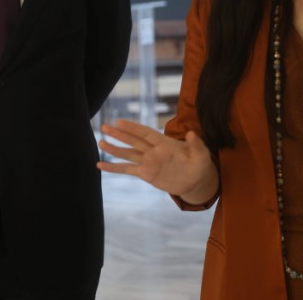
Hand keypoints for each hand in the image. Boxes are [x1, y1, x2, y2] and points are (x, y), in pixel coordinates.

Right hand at [98, 119, 218, 203]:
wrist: (196, 180)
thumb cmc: (200, 164)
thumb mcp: (202, 154)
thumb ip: (196, 144)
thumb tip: (192, 133)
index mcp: (165, 143)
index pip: (146, 133)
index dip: (133, 128)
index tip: (120, 122)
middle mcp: (153, 150)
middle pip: (133, 141)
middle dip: (119, 134)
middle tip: (104, 127)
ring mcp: (148, 162)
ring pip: (128, 154)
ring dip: (114, 149)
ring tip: (100, 142)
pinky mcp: (145, 173)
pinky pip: (127, 169)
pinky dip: (114, 168)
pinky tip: (100, 165)